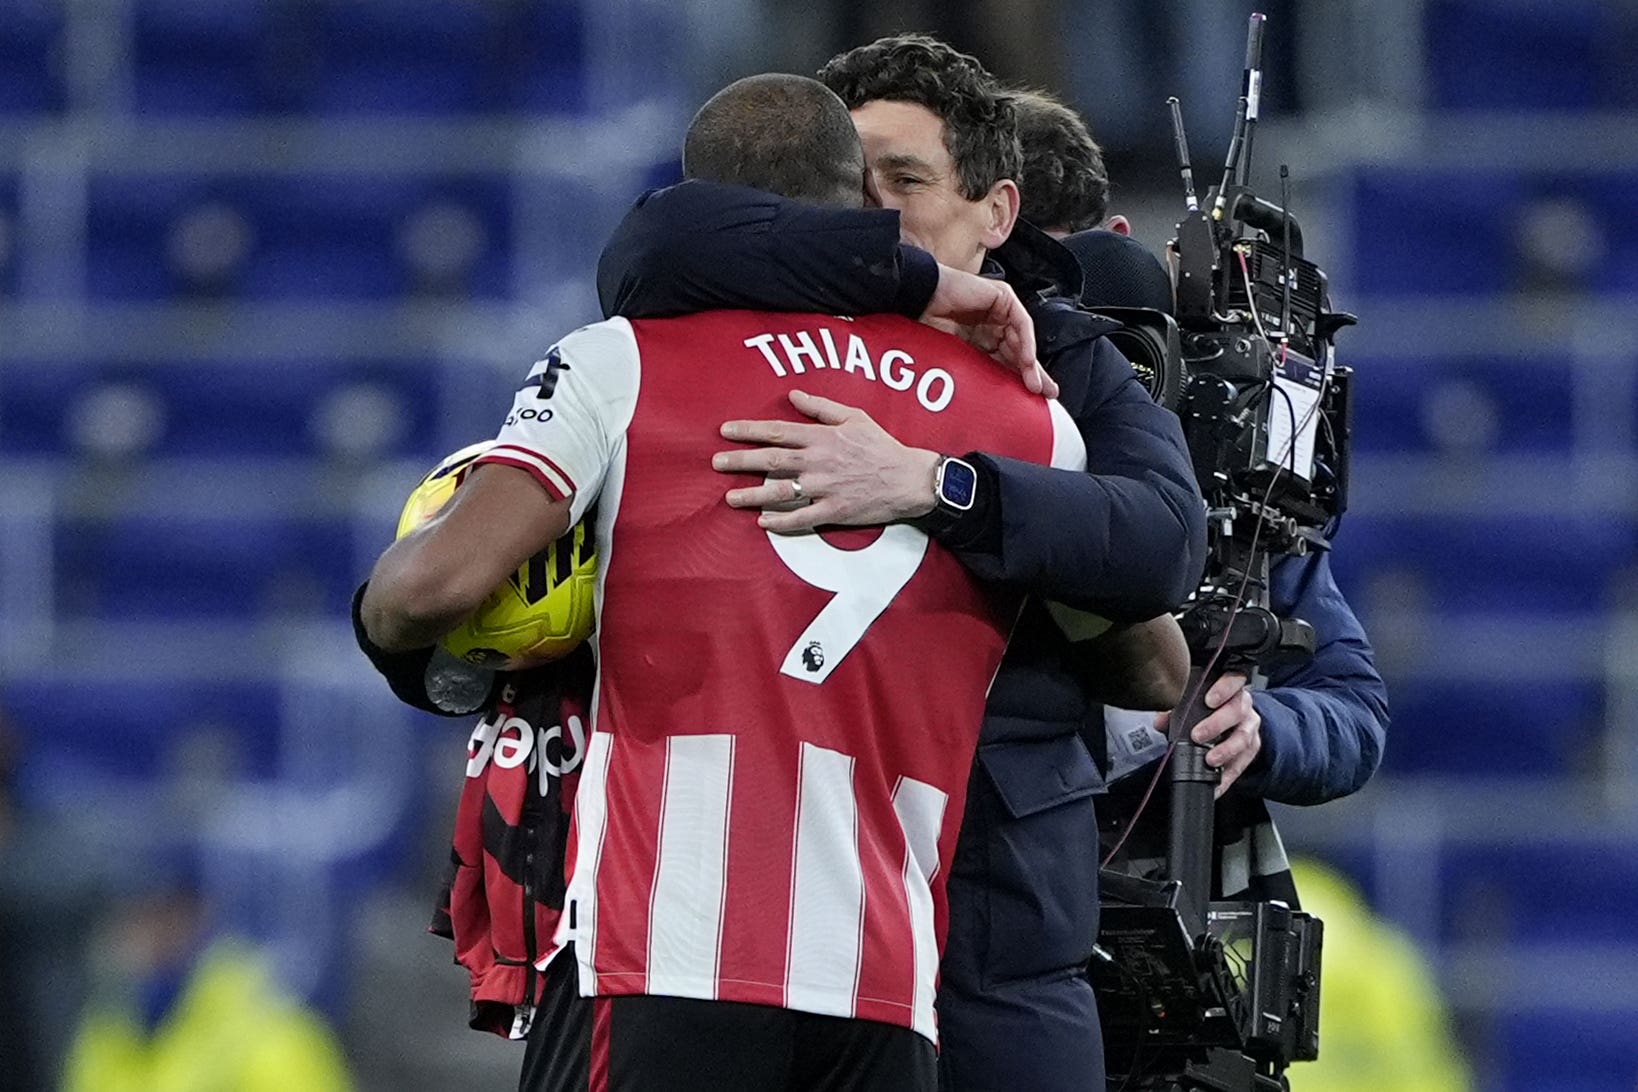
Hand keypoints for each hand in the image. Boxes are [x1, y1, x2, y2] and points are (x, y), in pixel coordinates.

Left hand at [712, 390, 938, 533]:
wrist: (908, 479)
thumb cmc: (881, 446)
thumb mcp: (855, 417)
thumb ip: (821, 406)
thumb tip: (793, 395)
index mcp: (822, 437)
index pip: (778, 431)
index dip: (749, 430)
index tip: (726, 431)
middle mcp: (819, 462)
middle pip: (771, 460)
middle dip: (740, 461)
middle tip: (716, 463)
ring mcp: (825, 488)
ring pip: (781, 491)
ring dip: (752, 495)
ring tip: (730, 498)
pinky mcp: (834, 511)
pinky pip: (802, 518)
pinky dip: (781, 521)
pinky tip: (762, 521)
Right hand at [924, 266, 1055, 398]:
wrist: (917, 301)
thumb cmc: (927, 327)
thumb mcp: (959, 357)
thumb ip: (979, 369)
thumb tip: (995, 398)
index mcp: (980, 338)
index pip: (1006, 360)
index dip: (1017, 379)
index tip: (1030, 399)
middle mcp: (992, 324)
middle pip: (1018, 350)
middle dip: (1032, 373)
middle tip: (1044, 393)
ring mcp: (999, 309)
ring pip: (1022, 339)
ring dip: (1030, 363)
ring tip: (1034, 383)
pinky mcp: (1003, 296)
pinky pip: (1021, 323)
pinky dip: (1026, 343)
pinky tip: (1027, 361)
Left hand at [1154, 672, 1260, 798]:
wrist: (1236, 723)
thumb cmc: (1212, 711)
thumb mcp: (1194, 705)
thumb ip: (1176, 710)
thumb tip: (1161, 721)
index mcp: (1229, 689)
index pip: (1233, 679)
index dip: (1224, 688)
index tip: (1209, 700)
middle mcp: (1243, 706)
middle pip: (1237, 711)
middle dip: (1217, 724)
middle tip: (1198, 736)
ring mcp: (1250, 727)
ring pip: (1244, 737)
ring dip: (1226, 751)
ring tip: (1210, 760)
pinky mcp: (1252, 749)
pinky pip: (1243, 763)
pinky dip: (1228, 775)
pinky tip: (1217, 784)